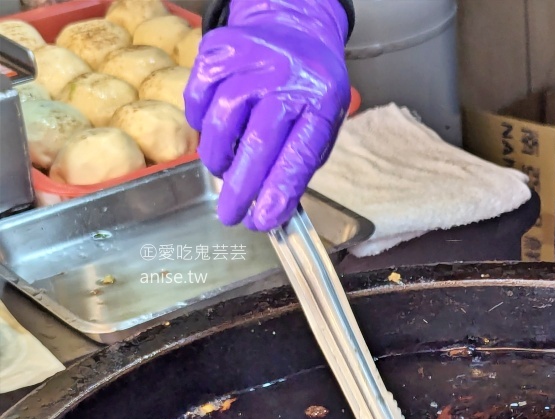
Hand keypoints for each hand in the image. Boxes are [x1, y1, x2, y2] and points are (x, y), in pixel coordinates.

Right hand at [184, 0, 350, 230]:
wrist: (294, 26)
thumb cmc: (308, 90)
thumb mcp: (321, 122)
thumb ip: (299, 162)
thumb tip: (271, 209)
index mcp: (321, 101)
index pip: (300, 154)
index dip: (279, 191)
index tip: (263, 220)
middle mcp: (287, 77)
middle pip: (259, 140)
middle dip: (241, 187)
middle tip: (230, 216)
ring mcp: (251, 59)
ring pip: (222, 119)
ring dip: (219, 157)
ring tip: (223, 170)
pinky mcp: (219, 49)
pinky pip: (197, 96)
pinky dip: (200, 123)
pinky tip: (212, 132)